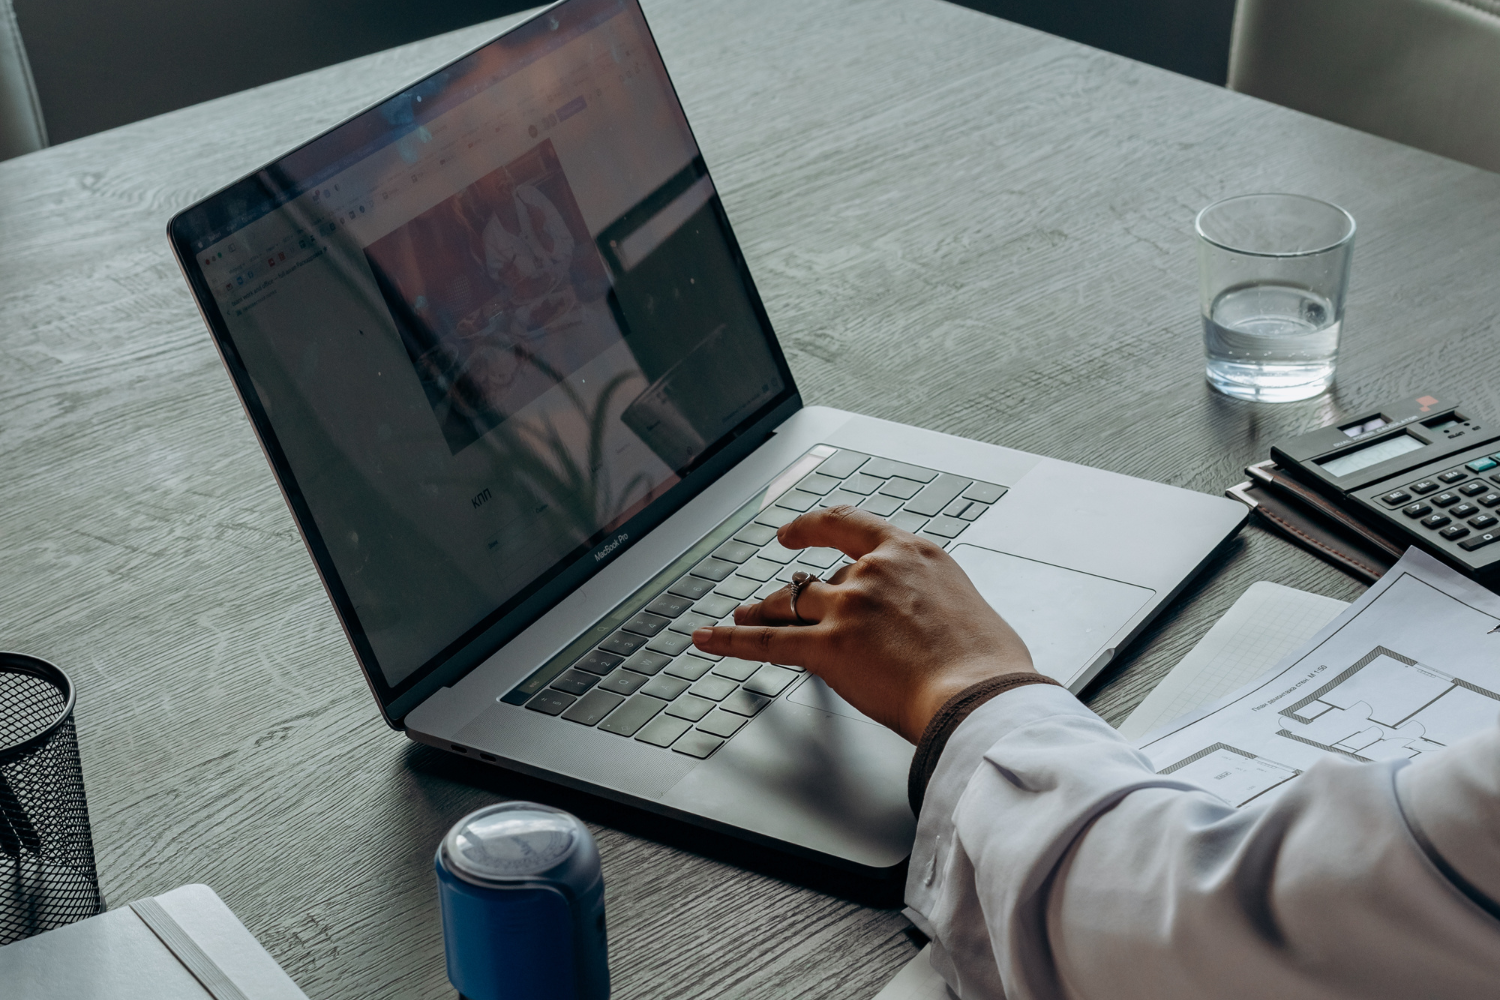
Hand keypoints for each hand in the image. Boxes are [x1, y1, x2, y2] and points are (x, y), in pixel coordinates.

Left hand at [691, 506, 1033, 742]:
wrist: (981, 697)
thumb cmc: (989, 666)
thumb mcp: (967, 606)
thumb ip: (933, 601)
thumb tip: (925, 621)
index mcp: (913, 554)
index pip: (851, 526)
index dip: (814, 526)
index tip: (795, 532)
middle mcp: (876, 571)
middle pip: (818, 577)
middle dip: (791, 593)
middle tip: (770, 600)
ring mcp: (849, 606)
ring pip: (790, 603)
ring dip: (761, 611)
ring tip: (742, 616)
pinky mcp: (829, 646)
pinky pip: (768, 642)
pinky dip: (731, 641)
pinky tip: (707, 638)